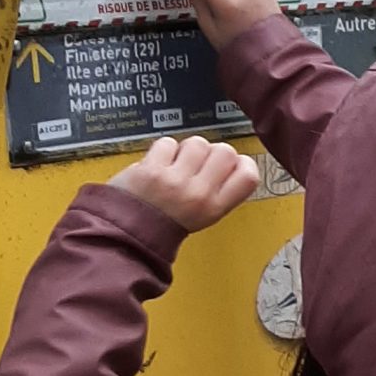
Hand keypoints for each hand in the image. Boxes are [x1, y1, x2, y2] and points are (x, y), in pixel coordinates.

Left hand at [111, 135, 259, 230]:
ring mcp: (174, 180)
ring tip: (177, 164)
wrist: (128, 233)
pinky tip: (158, 164)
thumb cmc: (165, 224)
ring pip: (197, 143)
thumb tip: (230, 158)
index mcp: (215, 208)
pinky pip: (168, 143)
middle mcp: (198, 194)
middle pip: (225, 151)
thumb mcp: (204, 216)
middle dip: (213, 152)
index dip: (243, 163)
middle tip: (199, 163)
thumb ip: (220, 189)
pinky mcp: (151, 169)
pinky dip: (163, 150)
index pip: (248, 175)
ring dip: (187, 149)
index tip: (233, 163)